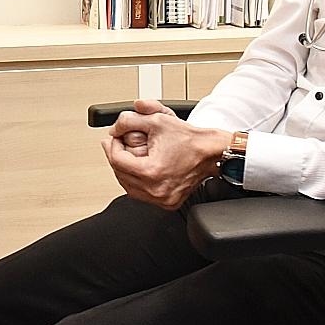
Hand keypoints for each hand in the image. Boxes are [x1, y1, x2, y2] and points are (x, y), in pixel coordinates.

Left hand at [102, 99, 228, 210]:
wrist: (211, 152)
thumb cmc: (190, 139)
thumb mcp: (156, 121)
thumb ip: (129, 121)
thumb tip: (114, 129)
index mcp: (151, 172)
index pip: (117, 160)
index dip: (112, 145)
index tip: (114, 137)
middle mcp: (156, 190)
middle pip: (120, 174)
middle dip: (115, 156)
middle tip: (115, 143)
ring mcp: (163, 199)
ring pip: (128, 187)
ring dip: (124, 170)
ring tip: (125, 155)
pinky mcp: (168, 203)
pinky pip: (142, 194)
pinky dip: (137, 182)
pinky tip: (138, 168)